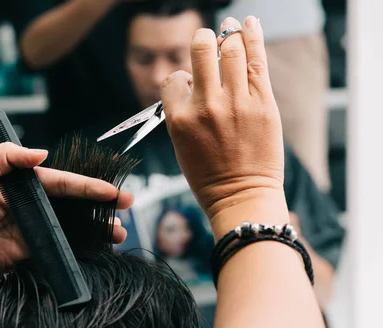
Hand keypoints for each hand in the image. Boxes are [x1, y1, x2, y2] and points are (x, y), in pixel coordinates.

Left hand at [0, 143, 133, 284]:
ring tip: (119, 232)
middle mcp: (35, 205)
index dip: (88, 185)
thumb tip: (42, 153)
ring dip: (97, 228)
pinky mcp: (33, 251)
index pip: (63, 182)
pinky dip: (80, 248)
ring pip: (73, 226)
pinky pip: (60, 247)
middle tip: (128, 204)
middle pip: (75, 203)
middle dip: (102, 203)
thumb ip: (7, 156)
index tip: (111, 189)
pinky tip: (98, 248)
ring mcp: (36, 229)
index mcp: (25, 184)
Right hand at [160, 17, 285, 229]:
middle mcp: (205, 106)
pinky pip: (256, 61)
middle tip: (205, 40)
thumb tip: (194, 80)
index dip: (181, 78)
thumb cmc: (208, 176)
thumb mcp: (181, 145)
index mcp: (179, 120)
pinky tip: (249, 22)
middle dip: (201, 40)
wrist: (241, 196)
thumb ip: (183, 112)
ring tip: (228, 28)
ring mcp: (236, 103)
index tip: (190, 84)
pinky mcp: (263, 104)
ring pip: (231, 49)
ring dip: (227, 34)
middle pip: (201, 51)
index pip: (174, 79)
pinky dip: (253, 36)